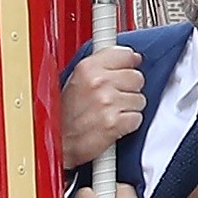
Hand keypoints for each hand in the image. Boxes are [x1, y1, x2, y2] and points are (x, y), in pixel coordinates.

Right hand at [57, 39, 146, 168]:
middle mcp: (98, 82)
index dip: (128, 64)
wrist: (58, 143)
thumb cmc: (64, 115)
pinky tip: (113, 124)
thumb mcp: (76, 79)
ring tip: (110, 112)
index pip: (125, 54)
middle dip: (129, 88)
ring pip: (139, 99)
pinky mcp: (114, 123)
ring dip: (129, 108)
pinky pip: (137, 118)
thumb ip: (102, 66)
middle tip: (113, 98)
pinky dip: (128, 124)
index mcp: (88, 68)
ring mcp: (107, 103)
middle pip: (137, 77)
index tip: (126, 70)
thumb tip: (132, 58)